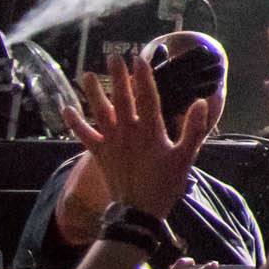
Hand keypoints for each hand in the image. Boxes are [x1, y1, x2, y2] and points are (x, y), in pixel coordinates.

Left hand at [64, 54, 215, 221]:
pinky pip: (84, 135)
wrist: (138, 212)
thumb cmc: (165, 184)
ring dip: (94, 93)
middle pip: (122, 98)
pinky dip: (75, 123)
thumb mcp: (185, 158)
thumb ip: (193, 130)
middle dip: (119, 76)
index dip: (144, 76)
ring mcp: (111, 142)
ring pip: (100, 112)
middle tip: (114, 56)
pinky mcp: (99, 154)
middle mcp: (128, 131)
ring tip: (88, 74)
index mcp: (150, 130)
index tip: (140, 58)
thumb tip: (202, 102)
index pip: (147, 97)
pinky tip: (67, 109)